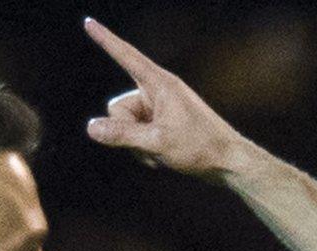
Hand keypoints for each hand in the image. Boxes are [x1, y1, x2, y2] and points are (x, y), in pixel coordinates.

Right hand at [83, 17, 254, 177]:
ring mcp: (157, 110)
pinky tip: (162, 158)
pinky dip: (143, 150)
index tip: (88, 22)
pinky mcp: (160, 125)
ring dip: (136, 145)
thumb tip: (91, 128)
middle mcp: (157, 92)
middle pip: (117, 108)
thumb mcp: (158, 142)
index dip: (105, 39)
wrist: (228, 162)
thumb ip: (122, 135)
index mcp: (160, 84)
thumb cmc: (200, 147)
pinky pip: (136, 136)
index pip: (126, 56)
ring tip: (161, 153)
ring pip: (125, 126)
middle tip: (153, 143)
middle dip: (125, 131)